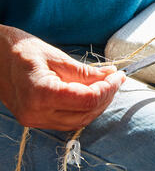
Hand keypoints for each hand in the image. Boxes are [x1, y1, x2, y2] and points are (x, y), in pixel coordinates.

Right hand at [0, 26, 125, 130]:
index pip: (87, 100)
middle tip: (116, 79)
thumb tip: (110, 75)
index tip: (118, 76)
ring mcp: (34, 119)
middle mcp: (36, 113)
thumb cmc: (20, 49)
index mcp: (40, 94)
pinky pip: (67, 120)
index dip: (107, 89)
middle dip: (106, 97)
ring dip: (97, 105)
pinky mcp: (34, 119)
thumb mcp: (56, 56)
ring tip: (107, 86)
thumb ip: (85, 71)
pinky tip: (92, 94)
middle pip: (85, 114)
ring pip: (78, 121)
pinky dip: (84, 109)